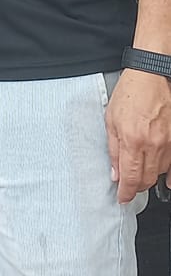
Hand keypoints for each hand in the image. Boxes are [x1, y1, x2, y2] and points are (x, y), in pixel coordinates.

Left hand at [106, 68, 170, 202]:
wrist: (151, 76)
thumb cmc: (130, 93)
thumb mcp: (111, 120)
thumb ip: (113, 150)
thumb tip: (115, 173)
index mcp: (132, 140)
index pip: (130, 178)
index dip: (125, 193)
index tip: (122, 198)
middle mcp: (153, 144)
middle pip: (146, 180)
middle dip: (136, 187)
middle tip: (130, 186)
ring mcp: (169, 142)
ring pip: (160, 173)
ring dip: (150, 177)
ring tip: (142, 172)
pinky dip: (170, 175)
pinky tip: (168, 181)